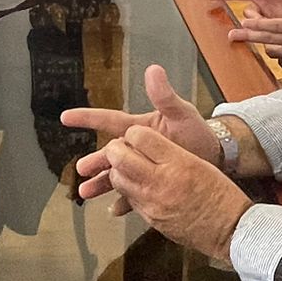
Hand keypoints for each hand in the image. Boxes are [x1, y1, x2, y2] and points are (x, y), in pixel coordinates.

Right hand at [61, 64, 217, 206]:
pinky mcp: (151, 184)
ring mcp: (142, 167)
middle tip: (81, 169)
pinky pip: (133, 194)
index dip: (87, 118)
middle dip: (94, 161)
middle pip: (109, 154)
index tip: (66, 117)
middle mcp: (136, 148)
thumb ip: (164, 95)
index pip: (109, 120)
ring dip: (101, 183)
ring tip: (86, 192)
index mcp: (139, 129)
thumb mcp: (182, 112)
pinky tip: (114, 210)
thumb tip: (153, 70)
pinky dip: (123, 202)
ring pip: (116, 175)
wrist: (215, 157)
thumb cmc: (197, 132)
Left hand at [102, 125, 252, 262]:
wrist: (231, 230)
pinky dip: (127, 190)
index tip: (133, 134)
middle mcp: (162, 181)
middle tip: (118, 148)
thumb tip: (143, 141)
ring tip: (125, 168)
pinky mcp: (150, 219)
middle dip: (114, 149)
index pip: (140, 137)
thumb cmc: (221, 195)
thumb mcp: (199, 163)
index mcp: (178, 162)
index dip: (132, 133)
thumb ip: (169, 152)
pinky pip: (128, 199)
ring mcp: (153, 202)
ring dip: (117, 171)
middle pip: (120, 157)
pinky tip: (135, 187)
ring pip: (117, 180)